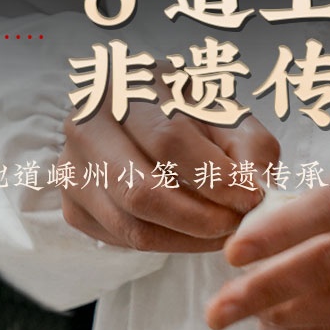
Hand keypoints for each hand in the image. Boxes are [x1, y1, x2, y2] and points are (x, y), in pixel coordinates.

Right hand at [60, 67, 279, 251]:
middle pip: (141, 191)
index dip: (214, 177)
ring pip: (131, 226)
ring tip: (221, 232)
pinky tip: (192, 233)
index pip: (168, 141)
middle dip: (199, 219)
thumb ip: (250, 148)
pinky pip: (122, 241)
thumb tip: (258, 190)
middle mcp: (84, 124)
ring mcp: (71, 168)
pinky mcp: (72, 206)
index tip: (251, 197)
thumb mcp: (227, 117)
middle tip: (236, 226)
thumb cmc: (190, 116)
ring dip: (187, 240)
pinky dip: (167, 244)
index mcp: (125, 85)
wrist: (142, 121)